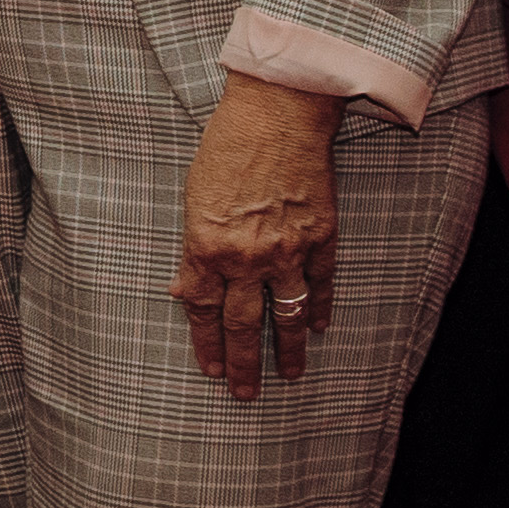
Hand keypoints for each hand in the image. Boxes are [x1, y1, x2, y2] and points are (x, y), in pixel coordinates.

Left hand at [172, 75, 344, 398]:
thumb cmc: (227, 146)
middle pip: (243, 325)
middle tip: (244, 394)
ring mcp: (287, 251)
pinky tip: (319, 328)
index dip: (206, 344)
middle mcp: (247, 258)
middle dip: (242, 365)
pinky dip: (320, 308)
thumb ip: (193, 251)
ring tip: (288, 375)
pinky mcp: (320, 237)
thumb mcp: (193, 199)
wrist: (278, 113)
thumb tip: (187, 291)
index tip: (209, 369)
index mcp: (208, 248)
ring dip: (288, 350)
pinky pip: (321, 284)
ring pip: (287, 315)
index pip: (204, 311)